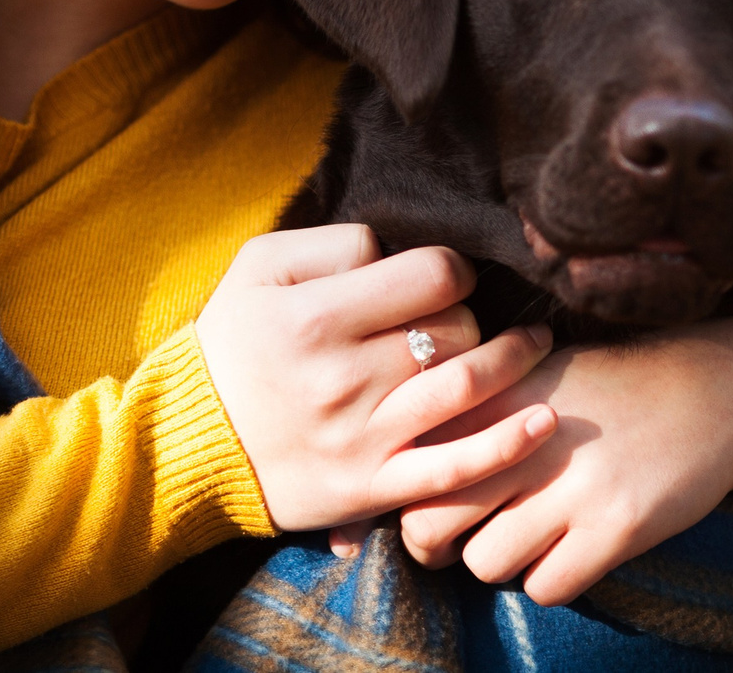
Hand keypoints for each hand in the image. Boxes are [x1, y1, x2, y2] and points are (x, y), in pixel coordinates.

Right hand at [193, 225, 558, 532]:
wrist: (188, 440)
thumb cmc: (233, 342)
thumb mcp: (259, 268)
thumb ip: (332, 244)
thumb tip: (397, 251)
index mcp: (317, 316)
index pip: (432, 276)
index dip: (451, 270)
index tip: (444, 280)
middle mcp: (344, 376)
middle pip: (455, 330)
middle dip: (470, 317)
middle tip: (463, 320)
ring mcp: (362, 437)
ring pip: (467, 388)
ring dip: (516, 363)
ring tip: (538, 346)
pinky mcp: (371, 488)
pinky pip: (454, 470)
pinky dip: (507, 446)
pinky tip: (545, 421)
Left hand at [395, 318, 732, 606]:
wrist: (715, 392)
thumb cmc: (611, 387)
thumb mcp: (535, 373)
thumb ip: (474, 407)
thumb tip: (406, 458)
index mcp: (496, 395)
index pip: (410, 462)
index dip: (404, 494)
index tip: (422, 502)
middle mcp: (524, 439)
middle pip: (429, 520)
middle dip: (433, 543)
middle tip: (456, 541)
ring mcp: (571, 486)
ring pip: (485, 563)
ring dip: (500, 562)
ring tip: (527, 539)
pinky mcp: (615, 527)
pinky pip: (546, 586)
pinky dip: (550, 580)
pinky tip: (570, 552)